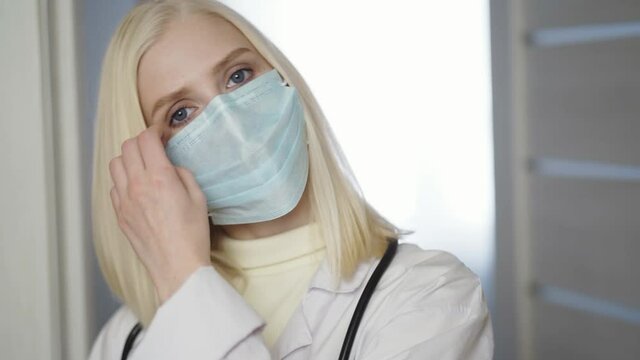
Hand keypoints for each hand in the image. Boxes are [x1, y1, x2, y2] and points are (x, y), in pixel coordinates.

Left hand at [109, 127, 210, 302]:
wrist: (177, 266)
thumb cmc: (193, 234)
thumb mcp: (198, 197)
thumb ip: (182, 174)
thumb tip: (170, 166)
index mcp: (160, 177)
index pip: (146, 139)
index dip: (155, 131)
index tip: (162, 134)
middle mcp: (138, 185)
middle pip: (128, 147)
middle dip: (141, 141)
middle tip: (154, 147)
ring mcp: (125, 200)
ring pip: (115, 164)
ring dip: (129, 158)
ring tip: (142, 165)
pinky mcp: (120, 214)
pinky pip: (114, 186)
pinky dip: (123, 179)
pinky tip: (138, 187)